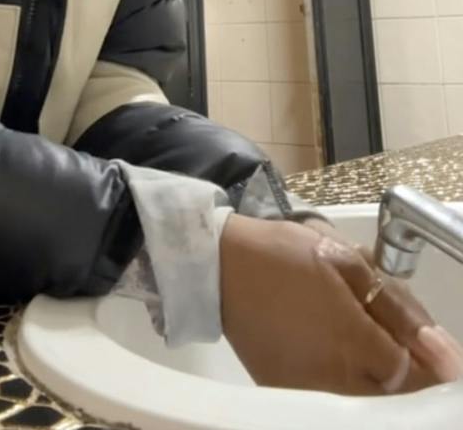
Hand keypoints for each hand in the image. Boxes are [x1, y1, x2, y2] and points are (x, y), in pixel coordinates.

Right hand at [220, 214, 462, 393]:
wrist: (215, 265)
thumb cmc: (285, 254)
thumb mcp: (349, 262)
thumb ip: (398, 308)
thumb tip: (439, 347)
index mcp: (352, 341)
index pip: (419, 375)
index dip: (436, 364)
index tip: (435, 347)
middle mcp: (331, 375)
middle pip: (394, 394)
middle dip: (409, 372)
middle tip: (398, 339)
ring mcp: (304, 388)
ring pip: (365, 399)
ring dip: (378, 379)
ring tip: (364, 342)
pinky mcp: (281, 389)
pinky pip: (331, 397)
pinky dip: (346, 382)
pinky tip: (337, 354)